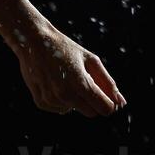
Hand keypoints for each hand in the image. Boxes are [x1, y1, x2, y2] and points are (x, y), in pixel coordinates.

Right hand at [12, 21, 126, 117]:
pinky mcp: (41, 102)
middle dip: (92, 101)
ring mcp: (51, 99)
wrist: (33, 41)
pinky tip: (54, 83)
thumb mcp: (90, 60)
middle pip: (91, 113)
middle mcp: (65, 95)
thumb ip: (108, 83)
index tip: (104, 94)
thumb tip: (121, 103)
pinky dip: (60, 100)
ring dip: (74, 99)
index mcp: (81, 83)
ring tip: (65, 78)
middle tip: (83, 82)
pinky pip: (59, 109)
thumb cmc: (64, 48)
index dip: (109, 103)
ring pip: (74, 110)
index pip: (105, 109)